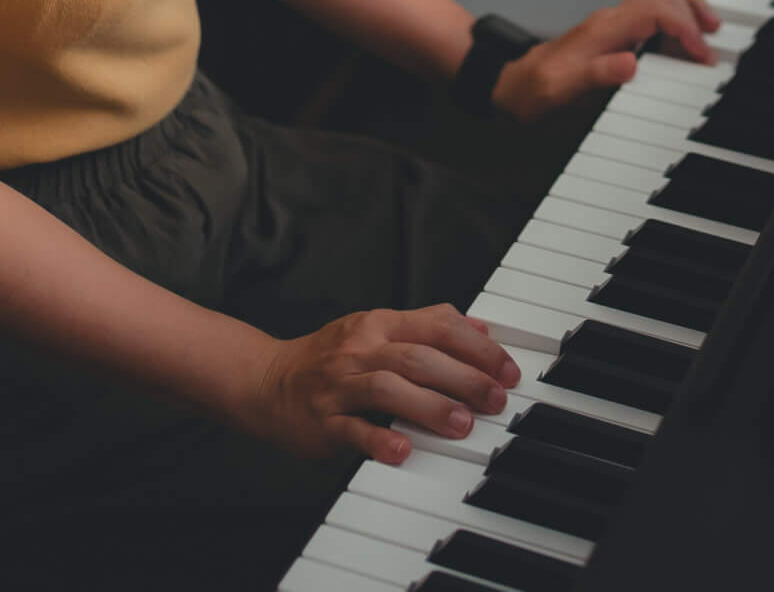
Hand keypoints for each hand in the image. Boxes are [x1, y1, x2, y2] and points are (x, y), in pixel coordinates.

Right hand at [243, 304, 520, 463]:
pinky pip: (351, 429)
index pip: (437, 327)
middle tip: (496, 400)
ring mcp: (338, 385)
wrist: (266, 381)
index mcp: (379, 324)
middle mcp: (360, 349)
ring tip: (462, 425)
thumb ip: (428, 324)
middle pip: (418, 358)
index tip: (507, 370)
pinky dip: (378, 439)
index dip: (477, 348)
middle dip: (463, 378)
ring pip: (388, 389)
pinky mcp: (321, 420)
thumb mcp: (377, 328)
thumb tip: (481, 327)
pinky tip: (403, 450)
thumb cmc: (330, 358)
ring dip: (429, 407)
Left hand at [493, 0, 721, 123]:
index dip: (685, 28)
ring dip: (685, 6)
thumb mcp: (560, 89)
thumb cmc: (534, 89)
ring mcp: (610, 23)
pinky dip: (673, 16)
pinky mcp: (611, 32)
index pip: (655, 12)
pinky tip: (680, 36)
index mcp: (603, 31)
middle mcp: (609, 21)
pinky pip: (648, 11)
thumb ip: (597, 75)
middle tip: (714, 32)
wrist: (510, 84)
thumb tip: (631, 64)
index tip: (701, 54)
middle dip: (693, 8)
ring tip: (706, 27)